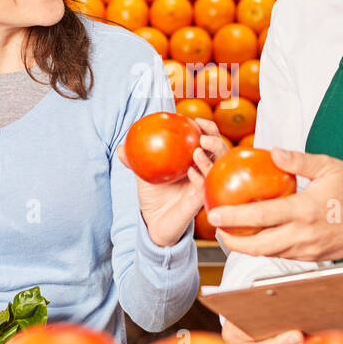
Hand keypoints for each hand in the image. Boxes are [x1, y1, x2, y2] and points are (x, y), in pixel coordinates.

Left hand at [118, 117, 229, 246]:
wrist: (153, 222)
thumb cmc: (153, 195)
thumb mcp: (143, 174)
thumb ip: (134, 160)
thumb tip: (121, 147)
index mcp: (195, 160)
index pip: (209, 139)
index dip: (208, 128)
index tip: (197, 120)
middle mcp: (204, 172)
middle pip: (221, 152)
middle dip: (216, 140)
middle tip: (202, 135)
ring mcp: (204, 187)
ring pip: (217, 170)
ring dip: (210, 158)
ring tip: (197, 151)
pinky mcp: (201, 202)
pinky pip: (205, 188)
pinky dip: (200, 179)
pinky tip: (191, 173)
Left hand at [206, 148, 342, 261]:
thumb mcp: (328, 167)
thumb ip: (298, 160)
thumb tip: (272, 151)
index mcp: (305, 210)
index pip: (261, 216)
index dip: (234, 216)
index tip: (214, 213)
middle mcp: (303, 234)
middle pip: (258, 246)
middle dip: (232, 241)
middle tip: (217, 229)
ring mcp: (307, 249)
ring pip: (268, 254)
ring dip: (246, 247)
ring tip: (231, 233)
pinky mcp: (311, 257)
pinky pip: (282, 255)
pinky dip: (265, 248)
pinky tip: (257, 236)